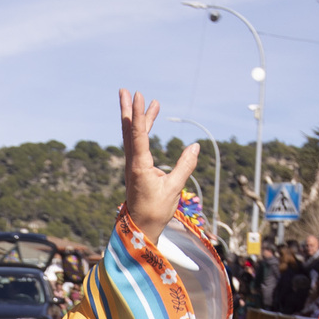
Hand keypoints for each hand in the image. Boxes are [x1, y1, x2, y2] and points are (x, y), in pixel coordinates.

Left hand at [120, 90, 198, 242]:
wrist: (140, 228)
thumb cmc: (156, 211)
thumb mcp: (173, 189)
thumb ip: (184, 166)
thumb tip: (194, 146)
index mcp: (140, 166)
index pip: (138, 134)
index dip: (139, 114)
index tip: (138, 96)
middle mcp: (133, 163)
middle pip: (129, 130)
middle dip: (128, 110)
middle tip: (124, 90)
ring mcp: (133, 165)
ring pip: (132, 136)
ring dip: (137, 117)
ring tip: (143, 99)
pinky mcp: (137, 169)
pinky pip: (138, 144)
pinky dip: (142, 130)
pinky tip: (149, 121)